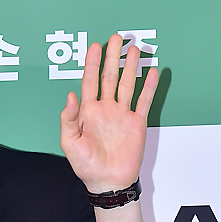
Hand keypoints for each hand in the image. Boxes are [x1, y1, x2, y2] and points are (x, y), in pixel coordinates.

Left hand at [60, 33, 158, 193]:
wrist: (108, 183)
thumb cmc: (86, 166)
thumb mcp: (69, 143)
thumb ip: (68, 119)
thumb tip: (70, 95)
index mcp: (88, 113)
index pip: (89, 82)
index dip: (91, 64)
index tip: (94, 47)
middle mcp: (105, 110)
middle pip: (109, 77)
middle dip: (112, 58)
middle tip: (116, 38)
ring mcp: (122, 115)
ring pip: (127, 84)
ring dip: (131, 66)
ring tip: (134, 49)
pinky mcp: (137, 123)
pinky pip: (143, 101)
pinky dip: (149, 86)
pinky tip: (152, 71)